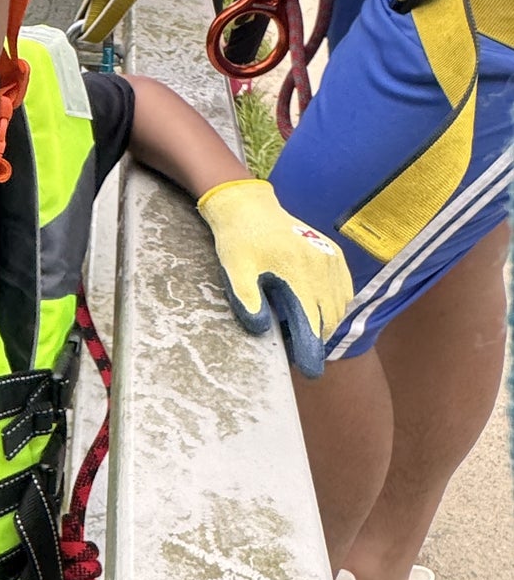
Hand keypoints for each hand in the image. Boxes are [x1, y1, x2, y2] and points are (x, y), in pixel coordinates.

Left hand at [196, 177, 353, 377]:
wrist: (249, 206)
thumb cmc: (238, 240)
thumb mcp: (235, 271)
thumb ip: (248, 301)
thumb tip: (263, 331)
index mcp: (298, 276)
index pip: (311, 326)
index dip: (311, 353)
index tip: (310, 373)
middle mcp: (322, 270)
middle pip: (327, 321)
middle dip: (314, 340)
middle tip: (293, 350)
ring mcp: (332, 261)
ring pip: (338, 307)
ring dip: (323, 323)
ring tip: (298, 327)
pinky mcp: (335, 255)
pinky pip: (344, 291)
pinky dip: (333, 305)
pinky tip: (313, 308)